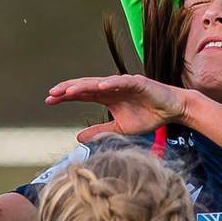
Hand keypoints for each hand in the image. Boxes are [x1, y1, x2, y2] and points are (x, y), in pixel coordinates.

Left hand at [46, 74, 190, 141]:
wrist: (172, 111)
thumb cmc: (148, 116)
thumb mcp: (119, 128)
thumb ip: (99, 131)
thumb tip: (78, 138)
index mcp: (107, 96)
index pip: (82, 94)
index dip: (65, 96)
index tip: (49, 100)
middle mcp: (112, 87)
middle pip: (85, 86)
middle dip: (68, 89)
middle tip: (51, 94)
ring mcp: (124, 83)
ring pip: (100, 82)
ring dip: (84, 86)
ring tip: (68, 91)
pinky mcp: (138, 82)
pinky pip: (122, 82)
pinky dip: (111, 83)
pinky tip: (100, 85)